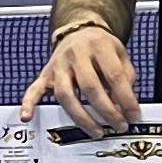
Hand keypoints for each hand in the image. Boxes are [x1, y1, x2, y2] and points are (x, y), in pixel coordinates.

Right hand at [20, 19, 142, 131]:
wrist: (78, 31)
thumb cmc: (100, 47)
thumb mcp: (120, 55)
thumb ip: (125, 80)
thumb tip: (126, 108)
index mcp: (99, 46)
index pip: (114, 76)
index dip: (126, 99)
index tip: (134, 116)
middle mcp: (77, 54)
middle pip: (90, 86)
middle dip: (106, 111)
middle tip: (119, 125)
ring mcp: (59, 65)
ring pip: (65, 94)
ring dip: (81, 117)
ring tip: (96, 131)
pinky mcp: (46, 74)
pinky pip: (34, 89)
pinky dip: (29, 103)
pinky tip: (28, 116)